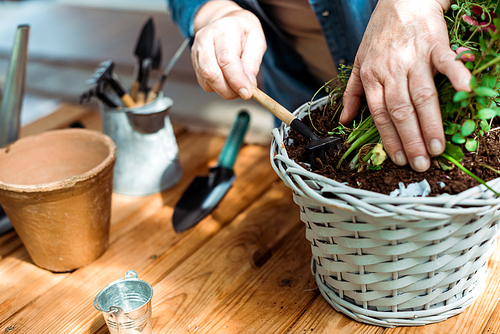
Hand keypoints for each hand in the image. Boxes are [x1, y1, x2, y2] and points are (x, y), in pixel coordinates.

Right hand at [191, 1, 265, 99]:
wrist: (228, 23)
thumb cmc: (243, 31)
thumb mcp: (257, 41)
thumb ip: (252, 64)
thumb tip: (248, 86)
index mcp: (224, 29)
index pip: (226, 59)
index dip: (236, 80)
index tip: (247, 93)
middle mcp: (205, 39)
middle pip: (211, 72)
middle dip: (229, 90)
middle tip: (244, 93)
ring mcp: (197, 51)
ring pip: (206, 80)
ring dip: (224, 90)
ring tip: (238, 85)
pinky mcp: (195, 63)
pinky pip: (205, 83)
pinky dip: (218, 88)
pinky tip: (228, 80)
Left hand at [340, 0, 470, 171]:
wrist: (402, 0)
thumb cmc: (380, 33)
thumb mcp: (358, 62)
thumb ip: (352, 93)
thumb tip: (344, 120)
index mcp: (372, 77)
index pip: (380, 115)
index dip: (389, 139)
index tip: (399, 159)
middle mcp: (391, 70)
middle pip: (400, 110)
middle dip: (410, 140)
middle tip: (421, 163)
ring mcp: (413, 57)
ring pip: (421, 95)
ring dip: (430, 123)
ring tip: (438, 147)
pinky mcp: (434, 44)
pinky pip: (445, 61)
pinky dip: (456, 75)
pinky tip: (464, 92)